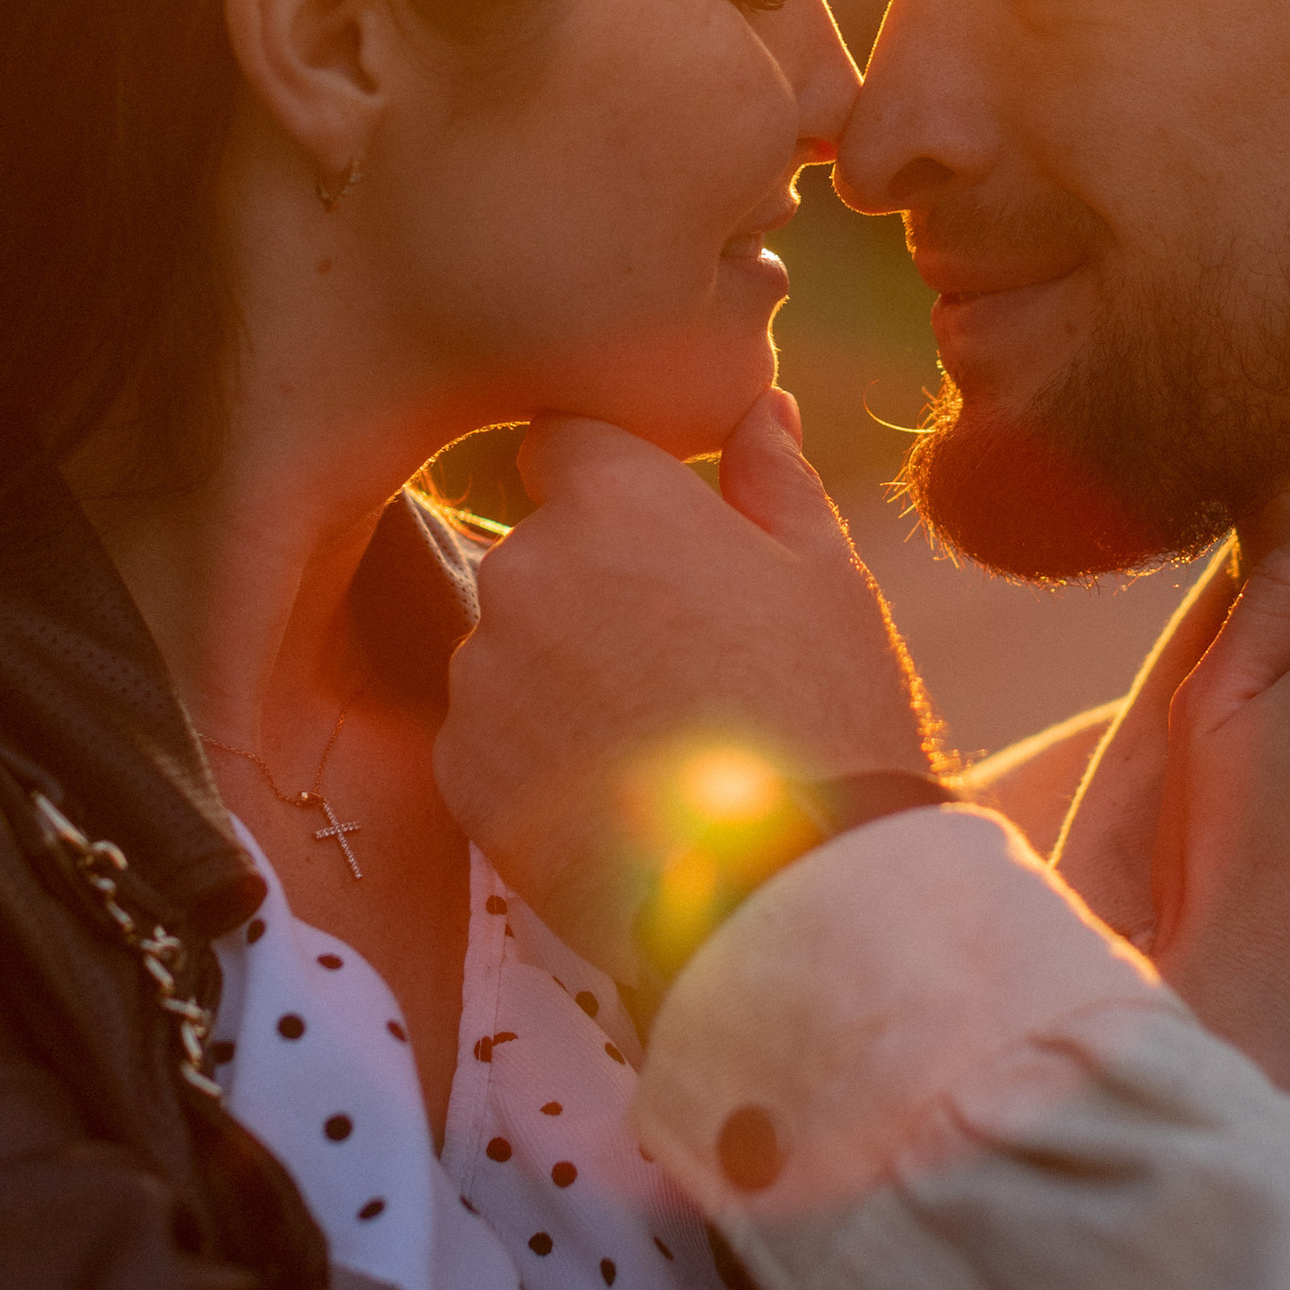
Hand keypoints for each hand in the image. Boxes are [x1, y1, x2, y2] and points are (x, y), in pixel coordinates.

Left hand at [437, 392, 937, 976]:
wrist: (787, 887)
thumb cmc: (829, 713)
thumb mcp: (823, 574)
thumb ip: (771, 475)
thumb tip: (760, 403)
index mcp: (613, 498)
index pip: (565, 440)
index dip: (611, 483)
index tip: (661, 539)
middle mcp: (523, 567)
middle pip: (538, 549)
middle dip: (593, 586)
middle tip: (683, 661)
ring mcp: (482, 672)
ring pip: (511, 645)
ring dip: (562, 673)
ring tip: (658, 741)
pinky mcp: (461, 769)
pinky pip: (490, 736)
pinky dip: (538, 757)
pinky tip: (620, 795)